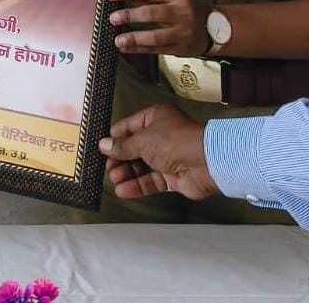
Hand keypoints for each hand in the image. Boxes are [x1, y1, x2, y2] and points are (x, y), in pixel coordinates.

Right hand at [99, 104, 219, 200]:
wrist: (206, 163)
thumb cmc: (177, 141)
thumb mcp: (142, 140)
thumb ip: (122, 146)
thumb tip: (104, 145)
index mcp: (156, 118)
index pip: (129, 127)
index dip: (115, 138)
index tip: (102, 148)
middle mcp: (162, 136)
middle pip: (134, 149)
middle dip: (120, 159)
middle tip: (107, 167)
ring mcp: (168, 157)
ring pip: (142, 167)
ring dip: (127, 173)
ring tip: (114, 179)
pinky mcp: (173, 177)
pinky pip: (151, 181)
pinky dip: (137, 186)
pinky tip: (124, 190)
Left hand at [106, 0, 208, 55]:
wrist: (213, 28)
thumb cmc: (187, 9)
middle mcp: (181, 13)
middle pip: (152, 14)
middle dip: (130, 16)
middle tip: (113, 18)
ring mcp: (182, 33)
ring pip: (155, 36)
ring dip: (134, 38)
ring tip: (118, 40)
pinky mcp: (180, 49)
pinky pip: (156, 50)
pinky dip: (139, 50)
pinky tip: (126, 49)